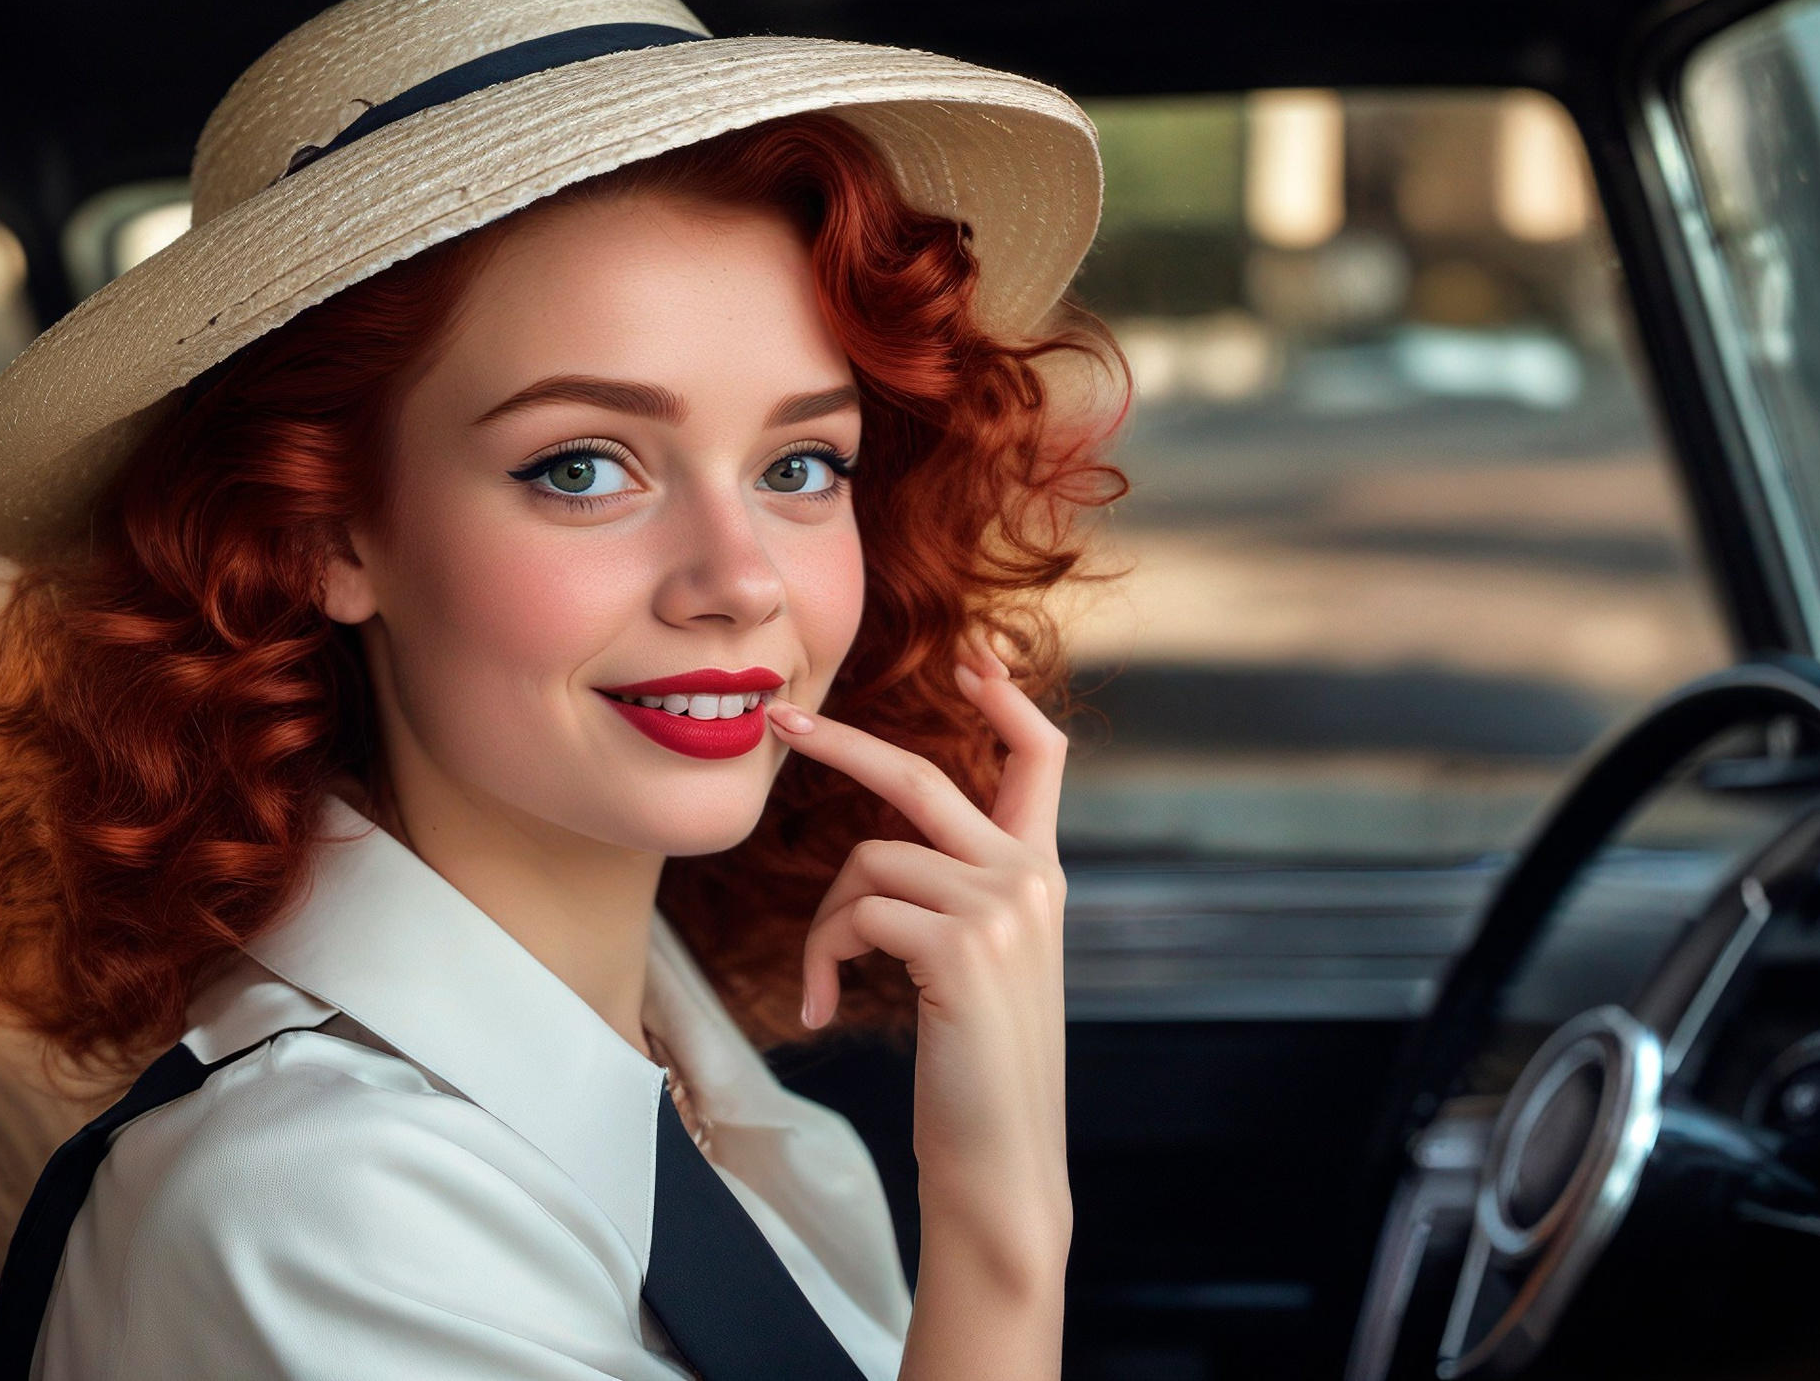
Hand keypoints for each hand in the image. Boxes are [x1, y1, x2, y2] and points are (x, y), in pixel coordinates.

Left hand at [766, 631, 1068, 1374]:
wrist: (1001, 1162)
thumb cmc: (975, 1073)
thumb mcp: (981, 968)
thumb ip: (959, 898)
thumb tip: (881, 863)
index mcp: (1041, 877)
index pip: (1041, 759)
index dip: (1005, 700)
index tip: (970, 656)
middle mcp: (1031, 878)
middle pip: (922, 776)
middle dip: (841, 739)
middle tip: (779, 715)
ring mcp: (1001, 907)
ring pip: (868, 862)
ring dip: (829, 922)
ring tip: (834, 985)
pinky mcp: (961, 943)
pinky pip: (856, 911)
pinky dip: (827, 957)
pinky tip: (833, 1009)